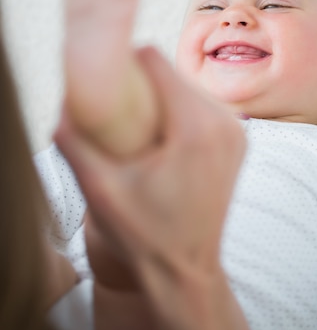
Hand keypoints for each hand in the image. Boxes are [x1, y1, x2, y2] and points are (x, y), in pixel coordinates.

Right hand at [55, 48, 271, 329]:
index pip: (155, 59)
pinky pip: (202, 105)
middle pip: (172, 71)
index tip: (106, 81)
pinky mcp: (238, 139)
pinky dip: (178, 110)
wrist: (186, 270)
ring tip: (138, 129)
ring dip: (159, 96)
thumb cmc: (143, 234)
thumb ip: (75, 141)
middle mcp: (225, 122)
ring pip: (187, 86)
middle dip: (141, 82)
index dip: (125, 61)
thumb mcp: (98, 189)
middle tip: (118, 110)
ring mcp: (237, 130)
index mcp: (195, 128)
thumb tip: (66, 105)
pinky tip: (161, 138)